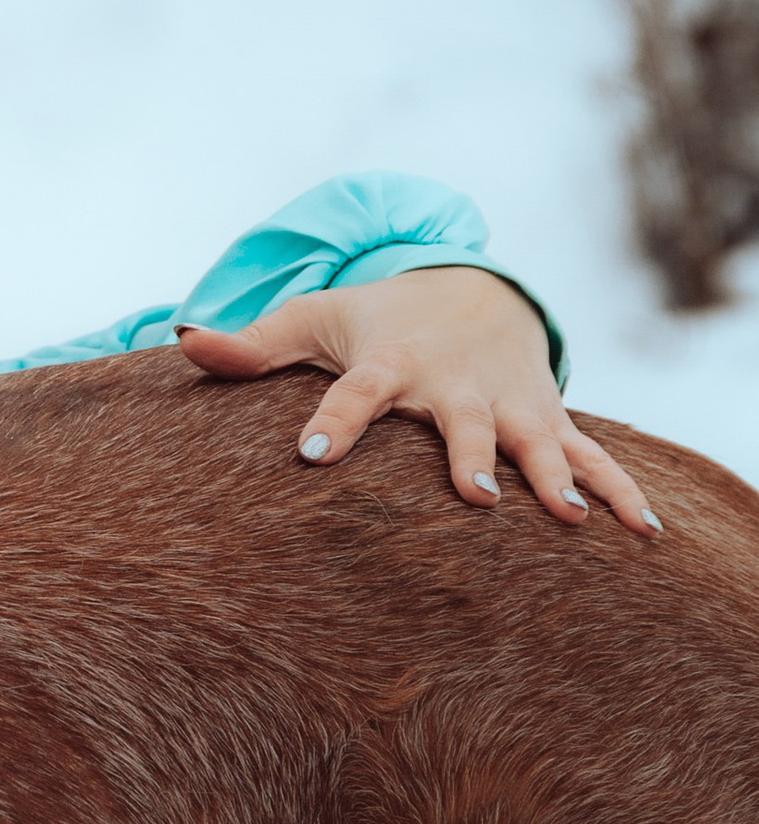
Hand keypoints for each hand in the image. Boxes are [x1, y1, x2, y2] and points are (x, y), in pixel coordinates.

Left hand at [176, 266, 660, 534]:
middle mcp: (455, 388)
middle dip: (469, 458)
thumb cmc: (375, 319)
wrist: (471, 290)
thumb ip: (251, 345)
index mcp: (391, 368)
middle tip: (473, 496)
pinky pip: (591, 457)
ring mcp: (508, 406)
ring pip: (538, 444)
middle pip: (462, 426)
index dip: (333, 421)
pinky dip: (619, 490)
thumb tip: (181, 338)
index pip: (354, 394)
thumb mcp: (312, 322)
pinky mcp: (547, 419)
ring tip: (569, 518)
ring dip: (555, 479)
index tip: (310, 454)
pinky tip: (643, 532)